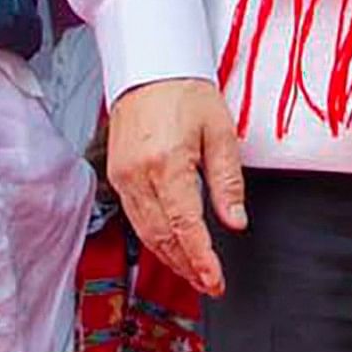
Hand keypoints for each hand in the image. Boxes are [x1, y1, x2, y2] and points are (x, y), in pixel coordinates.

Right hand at [104, 76, 245, 297]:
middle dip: (187, 266)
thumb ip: (228, 182)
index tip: (216, 281)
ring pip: (145, 232)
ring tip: (195, 274)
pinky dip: (154, 238)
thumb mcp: (221, 132)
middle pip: (162, 237)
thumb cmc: (186, 92)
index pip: (185, 226)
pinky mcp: (116, 174)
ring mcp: (122, 176)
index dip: (201, 259)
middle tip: (211, 285)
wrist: (150, 66)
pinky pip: (134, 217)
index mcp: (167, 163)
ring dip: (170, 258)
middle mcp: (138, 174)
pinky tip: (172, 247)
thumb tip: (235, 222)